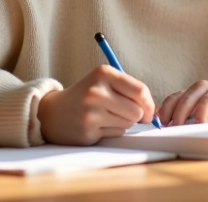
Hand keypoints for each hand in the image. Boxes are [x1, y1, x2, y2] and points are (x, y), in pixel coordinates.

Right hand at [37, 65, 156, 145]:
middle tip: (122, 113)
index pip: (140, 90)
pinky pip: (116, 134)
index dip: (149, 104)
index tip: (149, 111)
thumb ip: (129, 90)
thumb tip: (154, 111)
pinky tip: (97, 125)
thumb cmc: (87, 96)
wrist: (54, 112)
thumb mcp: (104, 82)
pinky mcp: (87, 131)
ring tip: (106, 116)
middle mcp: (96, 91)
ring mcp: (90, 112)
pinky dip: (112, 131)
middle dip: (135, 116)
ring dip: (123, 123)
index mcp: (103, 73)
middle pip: (136, 111)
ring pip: (128, 124)